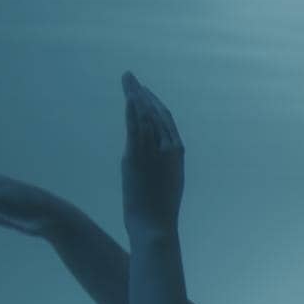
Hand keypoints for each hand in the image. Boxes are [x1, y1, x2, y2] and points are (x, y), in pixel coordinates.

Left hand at [120, 70, 183, 237]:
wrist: (155, 225)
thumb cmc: (159, 211)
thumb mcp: (165, 183)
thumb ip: (158, 165)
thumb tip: (144, 157)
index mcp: (177, 153)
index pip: (166, 120)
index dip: (154, 103)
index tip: (143, 92)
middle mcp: (168, 149)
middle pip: (155, 112)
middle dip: (142, 93)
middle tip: (130, 78)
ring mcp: (153, 152)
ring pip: (145, 116)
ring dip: (135, 95)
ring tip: (126, 80)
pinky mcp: (137, 157)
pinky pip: (135, 127)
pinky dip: (132, 109)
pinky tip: (128, 96)